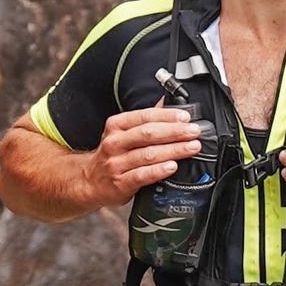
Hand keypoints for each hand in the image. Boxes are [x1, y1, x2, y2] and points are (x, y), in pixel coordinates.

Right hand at [85, 104, 202, 207]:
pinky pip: (142, 175)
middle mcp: (114, 143)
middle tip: (194, 132)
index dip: (167, 116)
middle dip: (175, 132)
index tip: (186, 118)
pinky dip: (159, 170)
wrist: (90, 181)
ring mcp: (116, 163)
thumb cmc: (113, 155)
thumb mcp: (123, 132)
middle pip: (148, 134)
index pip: (145, 116)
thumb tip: (167, 102)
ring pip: (148, 154)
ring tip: (191, 148)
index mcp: (116, 126)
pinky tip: (172, 166)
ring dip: (174, 150)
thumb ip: (145, 119)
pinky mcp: (120, 183)